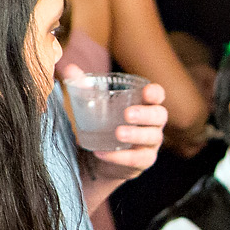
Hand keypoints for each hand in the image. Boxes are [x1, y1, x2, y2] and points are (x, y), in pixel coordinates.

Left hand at [60, 64, 166, 180]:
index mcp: (144, 104)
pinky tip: (102, 153)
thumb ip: (83, 86)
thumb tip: (70, 69)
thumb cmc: (104, 124)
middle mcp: (152, 123)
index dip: (155, 93)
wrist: (100, 157)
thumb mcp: (93, 104)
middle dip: (145, 114)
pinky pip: (137, 159)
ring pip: (152, 138)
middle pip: (159, 116)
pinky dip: (120, 156)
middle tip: (127, 114)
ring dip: (135, 135)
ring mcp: (150, 143)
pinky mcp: (143, 161)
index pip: (157, 96)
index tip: (147, 92)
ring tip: (118, 133)